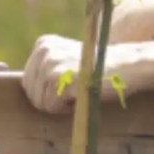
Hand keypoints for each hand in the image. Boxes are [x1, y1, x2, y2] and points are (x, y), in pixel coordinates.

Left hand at [21, 34, 153, 113]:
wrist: (128, 66)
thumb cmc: (99, 71)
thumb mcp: (67, 62)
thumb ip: (46, 70)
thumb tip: (25, 92)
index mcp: (43, 44)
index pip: (28, 83)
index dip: (48, 92)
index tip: (70, 84)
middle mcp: (44, 50)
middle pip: (31, 94)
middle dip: (51, 100)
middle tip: (76, 90)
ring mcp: (51, 63)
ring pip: (40, 103)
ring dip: (60, 105)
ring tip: (80, 91)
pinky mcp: (60, 77)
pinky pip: (51, 107)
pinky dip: (66, 109)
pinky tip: (82, 95)